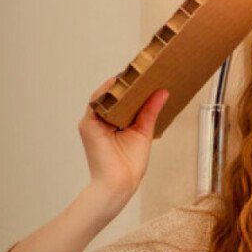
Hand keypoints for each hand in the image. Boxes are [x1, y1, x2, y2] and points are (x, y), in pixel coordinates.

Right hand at [78, 77, 168, 203]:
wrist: (119, 184)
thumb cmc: (129, 165)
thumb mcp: (144, 132)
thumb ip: (150, 111)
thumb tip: (162, 92)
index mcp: (114, 123)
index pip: (123, 100)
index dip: (133, 87)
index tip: (148, 73)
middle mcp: (102, 120)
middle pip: (113, 96)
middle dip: (127, 82)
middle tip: (144, 67)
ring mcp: (93, 122)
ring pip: (104, 96)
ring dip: (118, 84)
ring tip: (134, 71)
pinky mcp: (88, 125)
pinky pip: (96, 103)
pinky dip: (107, 92)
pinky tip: (118, 83)